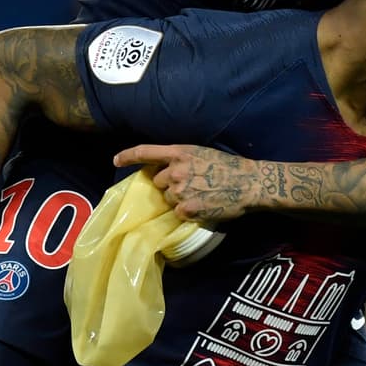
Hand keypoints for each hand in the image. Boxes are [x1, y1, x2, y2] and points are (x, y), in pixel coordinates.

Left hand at [113, 144, 262, 223]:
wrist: (249, 183)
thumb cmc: (230, 166)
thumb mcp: (203, 154)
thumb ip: (181, 160)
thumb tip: (164, 171)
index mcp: (180, 153)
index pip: (146, 152)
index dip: (128, 155)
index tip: (116, 160)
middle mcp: (176, 171)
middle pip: (157, 181)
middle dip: (167, 184)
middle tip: (189, 185)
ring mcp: (180, 191)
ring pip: (167, 199)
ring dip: (177, 199)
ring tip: (200, 195)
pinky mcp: (186, 209)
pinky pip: (177, 212)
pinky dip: (187, 212)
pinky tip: (203, 206)